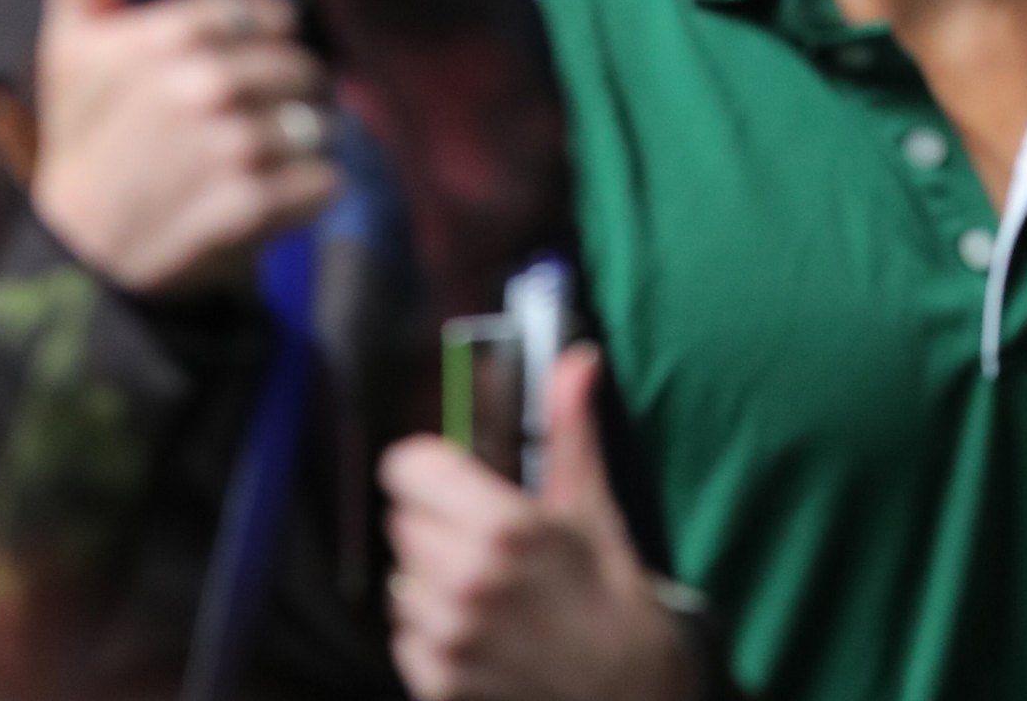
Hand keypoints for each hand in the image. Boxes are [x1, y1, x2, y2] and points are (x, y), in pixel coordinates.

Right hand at [28, 0, 337, 292]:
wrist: (74, 260)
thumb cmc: (78, 144)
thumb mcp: (68, 45)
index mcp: (165, 37)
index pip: (259, 15)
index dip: (261, 41)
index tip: (247, 66)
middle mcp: (199, 84)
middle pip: (296, 66)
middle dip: (289, 94)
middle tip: (261, 121)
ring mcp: (226, 146)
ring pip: (314, 124)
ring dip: (303, 145)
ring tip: (266, 164)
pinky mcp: (246, 206)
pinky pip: (321, 182)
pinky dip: (311, 193)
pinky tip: (275, 201)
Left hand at [383, 351, 690, 700]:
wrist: (626, 692)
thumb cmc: (609, 596)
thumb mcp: (590, 507)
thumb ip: (570, 427)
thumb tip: (577, 360)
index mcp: (503, 528)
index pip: (408, 469)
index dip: (426, 465)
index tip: (445, 473)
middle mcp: (466, 583)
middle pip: (404, 521)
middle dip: (435, 521)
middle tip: (481, 536)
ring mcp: (448, 639)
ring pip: (400, 578)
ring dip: (429, 576)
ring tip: (479, 585)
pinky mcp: (437, 684)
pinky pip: (402, 634)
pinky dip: (427, 629)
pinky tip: (472, 627)